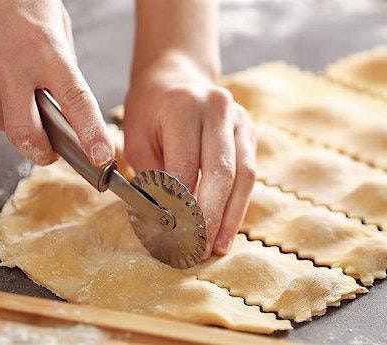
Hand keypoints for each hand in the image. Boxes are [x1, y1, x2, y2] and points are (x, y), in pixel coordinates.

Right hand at [0, 0, 112, 165]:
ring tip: (25, 98)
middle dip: (42, 152)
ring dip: (18, 122)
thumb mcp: (60, 30)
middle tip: (53, 153)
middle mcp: (14, 65)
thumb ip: (65, 68)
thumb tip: (67, 104)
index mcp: (48, 52)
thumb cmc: (24, 1)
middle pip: (25, 132)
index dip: (90, 135)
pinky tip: (3, 80)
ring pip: (2, 122)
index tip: (101, 157)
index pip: (76, 102)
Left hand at [124, 55, 255, 256]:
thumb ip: (152, 176)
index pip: (186, 166)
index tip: (172, 236)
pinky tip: (228, 225)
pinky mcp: (249, 130)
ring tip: (217, 246)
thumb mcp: (136, 138)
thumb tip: (165, 221)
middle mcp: (217, 108)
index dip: (180, 205)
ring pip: (243, 175)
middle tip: (198, 248)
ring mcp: (239, 118)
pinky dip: (239, 202)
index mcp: (182, 106)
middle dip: (210, 216)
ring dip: (230, 215)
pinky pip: (249, 171)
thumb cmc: (150, 110)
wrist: (176, 75)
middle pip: (222, 172)